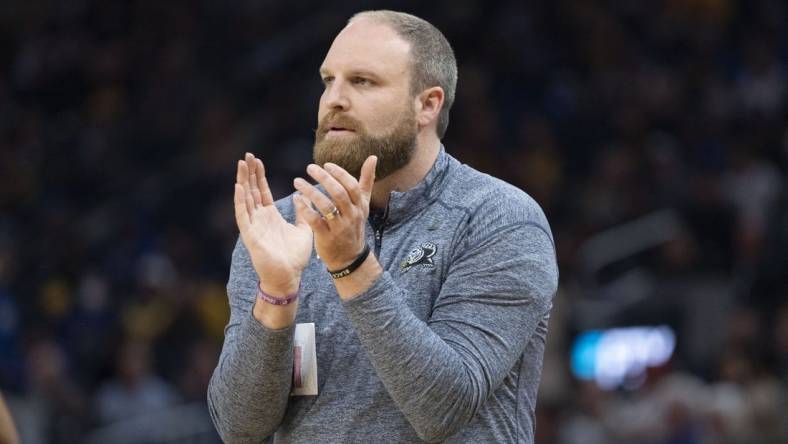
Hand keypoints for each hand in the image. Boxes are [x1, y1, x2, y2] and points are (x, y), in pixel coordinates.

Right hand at [234, 153, 312, 292]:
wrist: (289, 277)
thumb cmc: (294, 257)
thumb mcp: (303, 230)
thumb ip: (303, 213)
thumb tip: (302, 198)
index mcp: (270, 216)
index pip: (262, 191)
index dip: (259, 175)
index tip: (257, 160)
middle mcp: (259, 219)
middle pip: (252, 191)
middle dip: (249, 173)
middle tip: (247, 155)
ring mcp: (253, 226)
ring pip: (245, 199)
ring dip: (243, 181)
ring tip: (241, 165)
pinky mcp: (250, 235)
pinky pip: (243, 215)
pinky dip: (240, 201)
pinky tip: (239, 187)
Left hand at [293, 156, 376, 270]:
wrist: (349, 257)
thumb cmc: (353, 226)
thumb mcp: (363, 205)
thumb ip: (366, 181)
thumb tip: (373, 157)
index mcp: (360, 206)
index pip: (352, 186)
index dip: (339, 173)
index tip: (326, 164)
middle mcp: (352, 216)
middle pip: (339, 193)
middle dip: (324, 178)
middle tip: (309, 168)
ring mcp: (340, 227)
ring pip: (326, 206)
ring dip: (310, 191)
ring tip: (297, 182)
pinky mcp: (327, 237)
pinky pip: (315, 220)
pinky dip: (305, 209)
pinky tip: (296, 199)